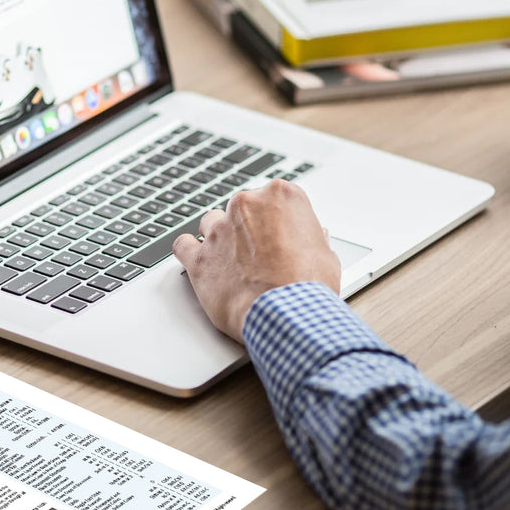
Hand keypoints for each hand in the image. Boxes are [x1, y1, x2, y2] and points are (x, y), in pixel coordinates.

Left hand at [172, 180, 340, 342]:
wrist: (286, 314)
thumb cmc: (309, 286)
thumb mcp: (326, 255)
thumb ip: (312, 238)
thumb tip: (314, 236)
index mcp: (281, 196)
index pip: (274, 199)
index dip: (277, 221)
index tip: (281, 237)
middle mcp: (246, 204)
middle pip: (241, 208)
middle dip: (249, 229)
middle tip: (261, 255)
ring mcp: (219, 229)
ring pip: (211, 222)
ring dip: (220, 238)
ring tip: (233, 262)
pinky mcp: (200, 257)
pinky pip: (183, 245)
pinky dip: (190, 252)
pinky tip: (201, 261)